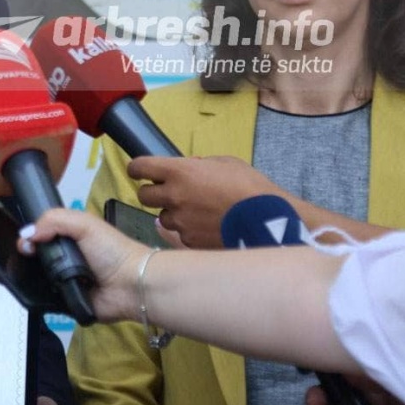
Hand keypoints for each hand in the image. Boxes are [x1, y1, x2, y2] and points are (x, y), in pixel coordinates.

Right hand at [18, 209, 144, 322]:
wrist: (131, 285)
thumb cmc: (110, 250)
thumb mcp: (84, 224)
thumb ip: (54, 220)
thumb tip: (26, 234)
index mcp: (70, 236)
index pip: (41, 233)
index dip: (29, 235)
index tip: (22, 242)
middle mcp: (65, 257)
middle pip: (35, 255)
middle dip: (23, 256)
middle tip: (17, 257)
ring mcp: (63, 280)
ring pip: (35, 277)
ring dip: (25, 276)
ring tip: (13, 275)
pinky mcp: (64, 301)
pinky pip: (43, 298)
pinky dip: (35, 295)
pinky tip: (25, 292)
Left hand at [129, 155, 282, 247]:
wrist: (266, 220)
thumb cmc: (249, 185)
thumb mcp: (224, 163)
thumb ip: (199, 165)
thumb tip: (189, 168)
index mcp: (179, 172)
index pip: (139, 167)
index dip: (137, 168)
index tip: (140, 170)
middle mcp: (173, 196)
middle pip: (143, 195)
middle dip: (153, 192)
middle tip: (168, 191)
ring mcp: (180, 222)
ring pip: (163, 217)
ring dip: (173, 213)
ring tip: (195, 212)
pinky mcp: (189, 241)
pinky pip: (181, 234)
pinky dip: (189, 229)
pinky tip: (207, 226)